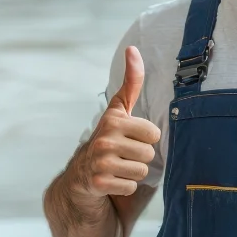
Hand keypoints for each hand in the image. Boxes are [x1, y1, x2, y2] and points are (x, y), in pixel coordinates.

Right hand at [77, 46, 161, 197]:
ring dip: (133, 173)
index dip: (145, 138)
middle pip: (149, 153)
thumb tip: (132, 49)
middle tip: (124, 155)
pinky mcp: (99, 182)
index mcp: (113, 120)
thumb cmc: (108, 139)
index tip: (130, 137)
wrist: (82, 176)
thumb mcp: (119, 111)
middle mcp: (104, 139)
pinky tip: (113, 181)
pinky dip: (125, 187)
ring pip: (142, 171)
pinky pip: (131, 187)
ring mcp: (100, 162)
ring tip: (119, 168)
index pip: (154, 133)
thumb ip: (131, 82)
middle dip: (140, 157)